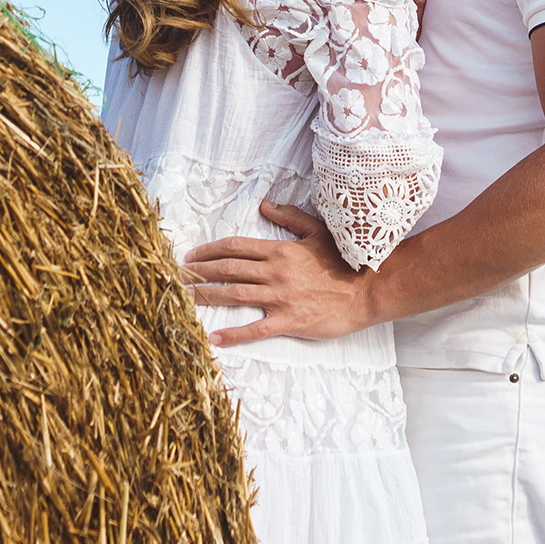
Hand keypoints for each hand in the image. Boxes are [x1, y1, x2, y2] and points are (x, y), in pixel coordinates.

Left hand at [181, 202, 377, 346]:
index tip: (191, 256)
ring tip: (183, 300)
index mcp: (280, 250)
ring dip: (206, 297)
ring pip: (235, 295)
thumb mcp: (318, 232)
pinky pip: (255, 329)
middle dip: (199, 273)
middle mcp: (275, 272)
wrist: (368, 290)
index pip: (235, 247)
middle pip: (228, 270)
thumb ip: (290, 218)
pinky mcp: (290, 321)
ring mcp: (281, 297)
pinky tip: (215, 338)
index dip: (209, 250)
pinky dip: (233, 334)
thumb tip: (265, 205)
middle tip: (176, 278)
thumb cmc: (344, 261)